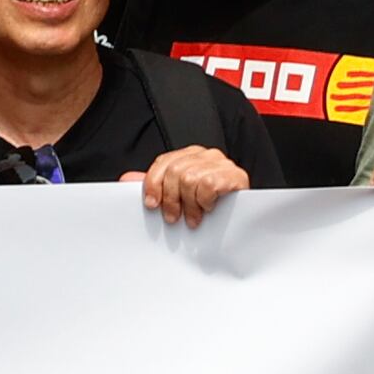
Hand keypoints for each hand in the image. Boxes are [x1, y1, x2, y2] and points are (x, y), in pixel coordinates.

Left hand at [133, 145, 251, 228]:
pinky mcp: (235, 175)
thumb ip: (155, 185)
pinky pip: (209, 185)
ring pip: (190, 179)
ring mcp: (221, 163)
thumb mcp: (179, 194)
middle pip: (175, 172)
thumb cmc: (210, 203)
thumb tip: (126, 178)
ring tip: (194, 218)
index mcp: (189, 155)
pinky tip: (210, 207)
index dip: (153, 184)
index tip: (151, 204)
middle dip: (171, 200)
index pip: (163, 163)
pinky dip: (205, 201)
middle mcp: (205, 154)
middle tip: (174, 218)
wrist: (246, 214)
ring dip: (190, 205)